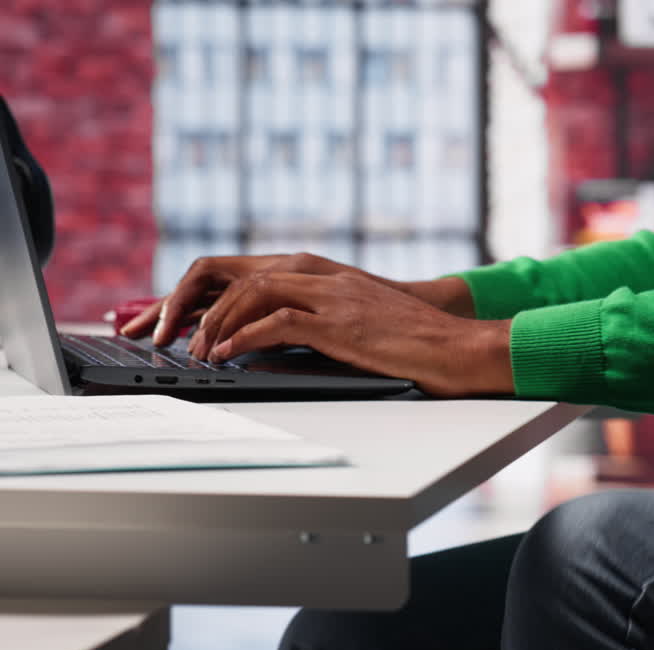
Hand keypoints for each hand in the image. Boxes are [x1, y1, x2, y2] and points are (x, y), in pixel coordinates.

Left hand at [120, 253, 472, 345]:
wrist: (455, 345)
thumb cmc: (412, 340)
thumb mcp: (359, 320)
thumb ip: (319, 318)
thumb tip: (272, 340)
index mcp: (325, 272)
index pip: (250, 269)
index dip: (209, 292)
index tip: (183, 318)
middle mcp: (323, 275)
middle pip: (241, 275)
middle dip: (199, 304)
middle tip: (176, 334)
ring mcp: (332, 296)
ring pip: (254, 292)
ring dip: (217, 322)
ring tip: (199, 350)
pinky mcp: (340, 323)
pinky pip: (278, 322)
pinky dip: (245, 336)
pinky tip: (228, 353)